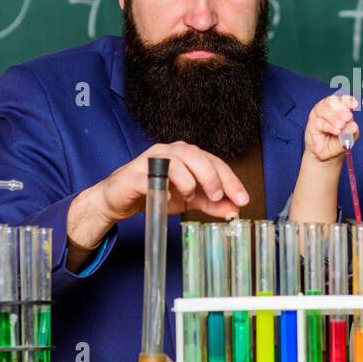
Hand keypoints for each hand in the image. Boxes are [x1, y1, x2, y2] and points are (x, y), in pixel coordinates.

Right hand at [73, 142, 249, 247]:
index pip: (214, 162)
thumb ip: (212, 203)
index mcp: (186, 155)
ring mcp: (151, 160)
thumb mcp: (190, 200)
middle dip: (212, 177)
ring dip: (188, 181)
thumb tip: (235, 209)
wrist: (119, 200)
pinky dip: (164, 188)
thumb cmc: (155, 193)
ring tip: (188, 197)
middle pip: (196, 155)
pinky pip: (152, 177)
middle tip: (217, 196)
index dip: (231, 180)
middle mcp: (170, 152)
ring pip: (176, 161)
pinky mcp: (135, 174)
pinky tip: (168, 198)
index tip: (243, 199)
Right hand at [302, 94, 358, 165]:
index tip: (354, 104)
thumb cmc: (338, 143)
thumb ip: (351, 132)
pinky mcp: (312, 124)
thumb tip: (354, 125)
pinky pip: (320, 122)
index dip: (348, 100)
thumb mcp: (349, 138)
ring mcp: (318, 115)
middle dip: (341, 108)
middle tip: (348, 117)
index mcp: (339, 108)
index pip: (343, 99)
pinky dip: (329, 126)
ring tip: (341, 126)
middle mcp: (328, 108)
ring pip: (324, 109)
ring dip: (334, 117)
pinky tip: (336, 131)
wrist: (326, 156)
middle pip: (332, 101)